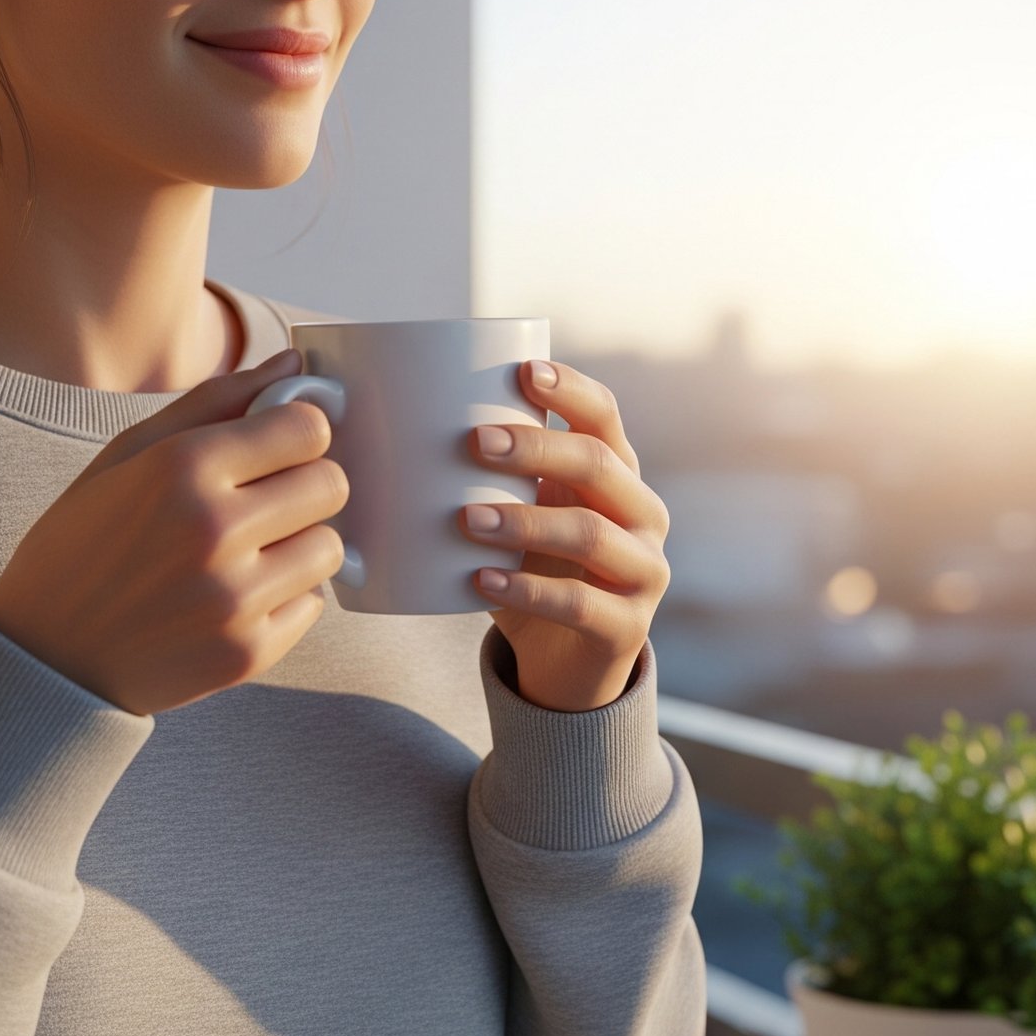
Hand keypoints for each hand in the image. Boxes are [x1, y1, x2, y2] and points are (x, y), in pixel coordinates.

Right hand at [0, 348, 348, 716]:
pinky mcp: (246, 653)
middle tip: (262, 498)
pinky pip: (312, 606)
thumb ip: (216, 401)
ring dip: (299, 543)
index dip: (299, 429)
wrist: (45, 658)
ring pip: (329, 547)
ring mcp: (233, 598)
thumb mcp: (127, 454)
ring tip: (247, 551)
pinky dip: (284, 598)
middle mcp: (214, 530)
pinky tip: (234, 597)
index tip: (279, 442)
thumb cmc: (83, 543)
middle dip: (305, 483)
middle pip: (330, 484)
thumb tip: (294, 362)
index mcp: (182, 467)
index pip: (307, 427)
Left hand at [456, 360, 670, 710]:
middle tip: (475, 443)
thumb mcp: (518, 515)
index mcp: (616, 474)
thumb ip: (485, 478)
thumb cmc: (532, 570)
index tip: (524, 372)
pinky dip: (527, 591)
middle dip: (536, 449)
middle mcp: (642, 515)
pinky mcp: (628, 628)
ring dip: (525, 521)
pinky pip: (580, 604)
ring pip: (590, 533)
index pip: (604, 417)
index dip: (571, 391)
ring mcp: (643, 572)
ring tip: (467, 520)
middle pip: (598, 465)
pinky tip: (481, 581)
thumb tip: (392, 425)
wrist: (566, 663)